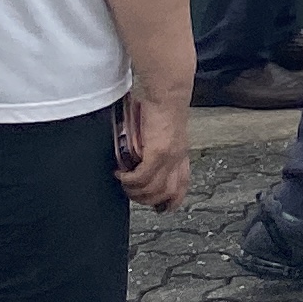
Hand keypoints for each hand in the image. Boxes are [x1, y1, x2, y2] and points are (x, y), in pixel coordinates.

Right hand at [116, 96, 191, 212]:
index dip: (172, 201)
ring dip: (134, 191)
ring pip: (153, 189)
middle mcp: (178, 158)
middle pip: (167, 194)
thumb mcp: (162, 133)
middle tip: (130, 192)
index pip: (182, 185)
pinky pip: (143, 177)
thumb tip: (138, 158)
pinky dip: (129, 180)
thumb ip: (155, 147)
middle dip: (146, 200)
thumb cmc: (161, 108)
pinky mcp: (158, 151)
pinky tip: (120, 174)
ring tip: (123, 182)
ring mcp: (170, 157)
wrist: (166, 93)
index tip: (160, 208)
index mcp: (181, 155)